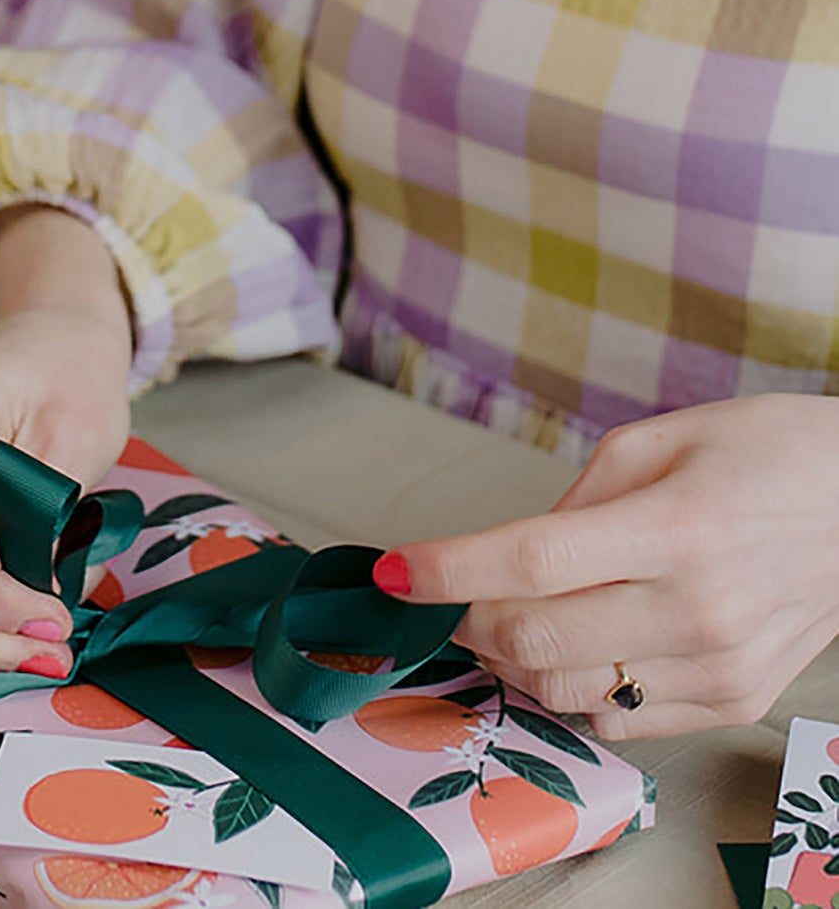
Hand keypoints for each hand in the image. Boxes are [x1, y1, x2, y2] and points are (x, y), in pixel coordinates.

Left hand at [374, 395, 838, 737]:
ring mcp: (721, 664)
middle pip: (535, 638)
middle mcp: (699, 607)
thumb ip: (575, 503)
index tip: (394, 572)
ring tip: (508, 614)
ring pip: (567, 689)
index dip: (447, 569)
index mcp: (675, 527)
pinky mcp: (737, 698)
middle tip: (443, 594)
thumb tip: (509, 559)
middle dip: (465, 619)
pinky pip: (620, 716)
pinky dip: (574, 684)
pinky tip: (579, 640)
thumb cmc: (764, 452)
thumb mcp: (658, 440)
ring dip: (513, 657)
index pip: (531, 561)